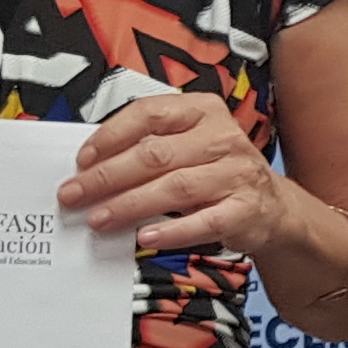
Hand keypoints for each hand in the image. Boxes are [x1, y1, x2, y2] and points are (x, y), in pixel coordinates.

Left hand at [61, 92, 296, 257]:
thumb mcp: (189, 145)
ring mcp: (237, 173)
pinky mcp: (246, 209)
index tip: (82, 159)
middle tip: (74, 195)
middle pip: (156, 154)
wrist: (272, 206)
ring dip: (130, 205)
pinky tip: (145, 236)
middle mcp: (222, 138)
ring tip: (99, 219)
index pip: (149, 113)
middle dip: (108, 176)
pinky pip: (205, 221)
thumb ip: (149, 147)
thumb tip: (91, 168)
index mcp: (203, 111)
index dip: (110, 135)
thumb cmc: (218, 172)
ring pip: (176, 187)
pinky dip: (173, 230)